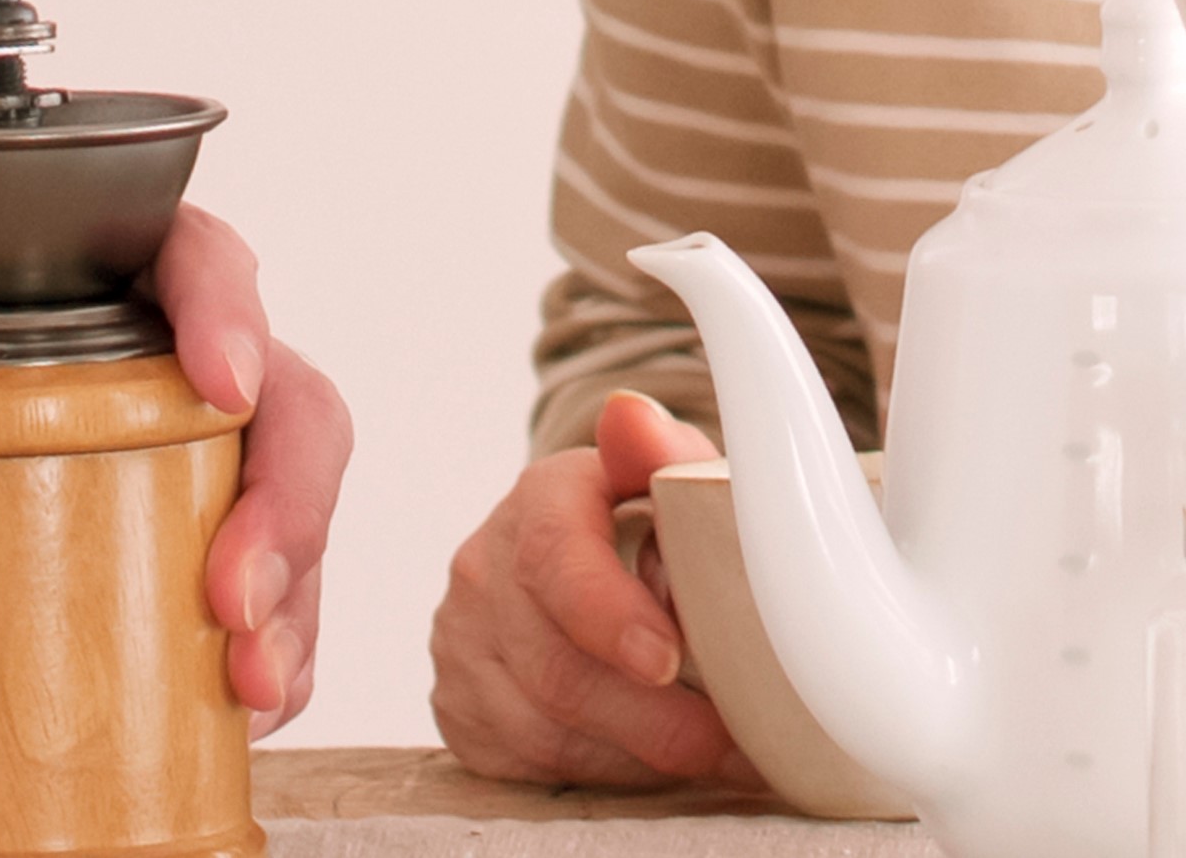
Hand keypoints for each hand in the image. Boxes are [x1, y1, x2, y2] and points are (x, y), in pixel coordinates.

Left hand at [0, 0, 345, 726]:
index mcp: (131, 252)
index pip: (208, 263)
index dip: (233, 321)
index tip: (227, 390)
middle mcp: (190, 338)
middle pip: (287, 403)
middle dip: (284, 505)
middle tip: (236, 598)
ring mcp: (193, 430)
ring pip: (287, 495)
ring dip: (291, 591)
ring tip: (256, 684)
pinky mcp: (176, 506)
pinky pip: (256, 565)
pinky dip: (272, 634)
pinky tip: (249, 703)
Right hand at [431, 392, 758, 789]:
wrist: (584, 554)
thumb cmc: (646, 518)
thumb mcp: (669, 477)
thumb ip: (665, 452)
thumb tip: (630, 416)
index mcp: (541, 499)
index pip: (557, 558)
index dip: (610, 616)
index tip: (668, 658)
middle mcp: (484, 567)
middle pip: (555, 664)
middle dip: (649, 715)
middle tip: (726, 740)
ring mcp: (463, 642)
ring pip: (541, 725)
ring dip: (635, 752)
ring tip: (713, 756)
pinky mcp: (460, 706)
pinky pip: (526, 761)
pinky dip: (600, 770)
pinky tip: (654, 761)